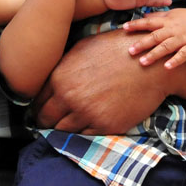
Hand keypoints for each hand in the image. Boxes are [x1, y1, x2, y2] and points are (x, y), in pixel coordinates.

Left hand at [32, 29, 168, 133]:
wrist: (148, 63)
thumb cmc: (115, 50)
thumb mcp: (81, 49)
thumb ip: (62, 67)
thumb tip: (48, 78)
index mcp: (59, 78)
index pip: (37, 101)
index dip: (37, 107)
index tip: (39, 110)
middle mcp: (69, 98)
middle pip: (46, 119)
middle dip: (45, 121)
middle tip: (47, 122)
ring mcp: (87, 114)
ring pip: (63, 131)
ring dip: (61, 129)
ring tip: (63, 126)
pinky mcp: (105, 126)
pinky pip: (84, 135)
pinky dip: (81, 132)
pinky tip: (82, 127)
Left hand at [123, 7, 185, 68]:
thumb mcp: (173, 13)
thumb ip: (158, 16)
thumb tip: (143, 16)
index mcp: (168, 20)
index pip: (149, 22)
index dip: (136, 25)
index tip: (124, 28)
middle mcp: (174, 29)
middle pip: (155, 37)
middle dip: (142, 44)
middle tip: (129, 51)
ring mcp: (184, 39)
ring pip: (167, 47)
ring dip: (154, 54)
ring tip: (142, 62)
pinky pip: (183, 55)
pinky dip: (175, 61)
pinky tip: (167, 67)